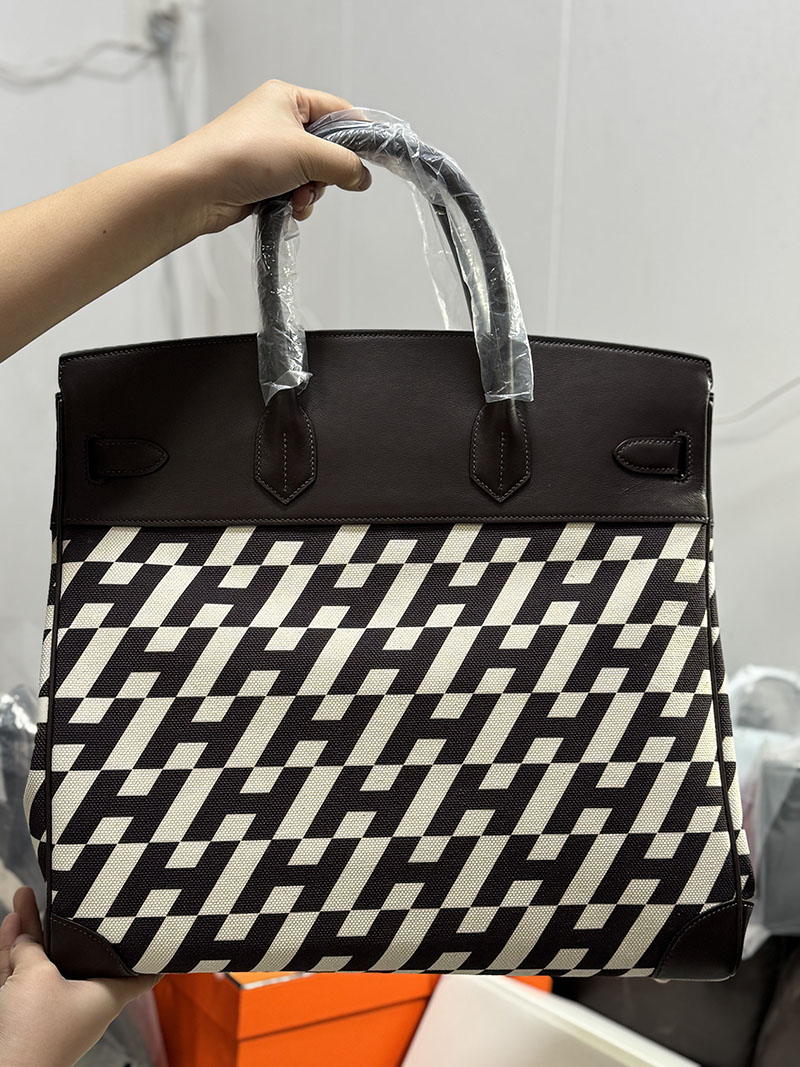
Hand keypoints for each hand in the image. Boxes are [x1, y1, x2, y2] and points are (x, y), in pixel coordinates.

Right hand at [0, 888, 157, 1066]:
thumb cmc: (33, 1035)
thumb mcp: (38, 976)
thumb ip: (33, 949)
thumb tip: (24, 939)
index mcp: (106, 996)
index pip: (143, 973)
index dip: (153, 954)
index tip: (163, 933)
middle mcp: (83, 1001)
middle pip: (81, 954)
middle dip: (68, 924)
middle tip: (66, 895)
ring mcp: (53, 1008)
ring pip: (45, 960)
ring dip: (33, 930)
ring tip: (27, 896)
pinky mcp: (25, 1014)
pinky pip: (23, 974)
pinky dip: (16, 950)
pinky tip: (13, 920)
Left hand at [164, 78, 372, 234]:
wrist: (196, 189)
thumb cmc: (241, 156)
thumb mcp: (305, 153)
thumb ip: (343, 164)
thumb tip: (363, 176)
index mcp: (287, 99)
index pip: (337, 111)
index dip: (357, 135)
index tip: (371, 159)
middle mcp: (277, 121)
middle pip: (326, 149)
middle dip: (325, 174)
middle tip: (315, 182)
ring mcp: (268, 152)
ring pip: (311, 175)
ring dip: (310, 193)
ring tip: (295, 198)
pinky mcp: (260, 179)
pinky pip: (294, 190)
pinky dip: (295, 202)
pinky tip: (286, 207)